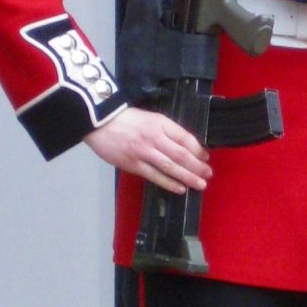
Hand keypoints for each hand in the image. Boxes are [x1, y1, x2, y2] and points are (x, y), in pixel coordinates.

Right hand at [84, 106, 209, 193]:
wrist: (99, 122)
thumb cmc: (126, 119)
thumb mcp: (150, 118)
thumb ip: (166, 130)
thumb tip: (184, 146)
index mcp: (160, 123)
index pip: (184, 137)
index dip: (197, 149)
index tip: (206, 157)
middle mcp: (154, 137)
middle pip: (181, 154)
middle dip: (197, 166)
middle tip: (207, 174)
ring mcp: (144, 152)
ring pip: (171, 167)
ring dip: (188, 177)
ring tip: (200, 184)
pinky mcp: (133, 164)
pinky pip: (155, 176)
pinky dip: (169, 183)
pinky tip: (180, 188)